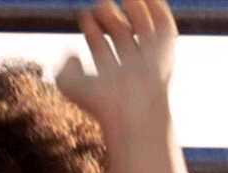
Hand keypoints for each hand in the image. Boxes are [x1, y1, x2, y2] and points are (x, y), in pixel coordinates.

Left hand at [56, 0, 175, 137]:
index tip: (84, 15)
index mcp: (109, 78)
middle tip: (101, 5)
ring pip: (142, 29)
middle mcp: (129, 68)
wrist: (131, 108)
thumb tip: (71, 56)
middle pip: (120, 36)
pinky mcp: (164, 52)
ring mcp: (147, 60)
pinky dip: (156, 8)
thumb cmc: (100, 102)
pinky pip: (163, 25)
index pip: (100, 48)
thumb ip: (63, 71)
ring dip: (133, 10)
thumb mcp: (70, 86)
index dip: (91, 29)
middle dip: (109, 18)